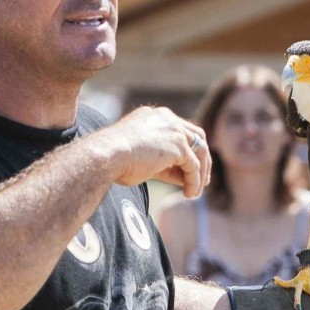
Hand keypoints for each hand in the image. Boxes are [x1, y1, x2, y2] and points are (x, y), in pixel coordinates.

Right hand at [93, 106, 210, 197]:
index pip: (180, 130)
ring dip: (201, 172)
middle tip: (203, 179)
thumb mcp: (142, 158)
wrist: (106, 156)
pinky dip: (194, 181)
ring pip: (199, 150)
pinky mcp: (178, 145)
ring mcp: (174, 130)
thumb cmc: (114, 160)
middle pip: (196, 136)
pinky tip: (190, 193)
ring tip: (196, 191)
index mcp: (154, 116)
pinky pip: (193, 166)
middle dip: (202, 158)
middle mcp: (166, 118)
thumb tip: (182, 178)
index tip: (188, 169)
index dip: (188, 150)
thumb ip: (163, 163)